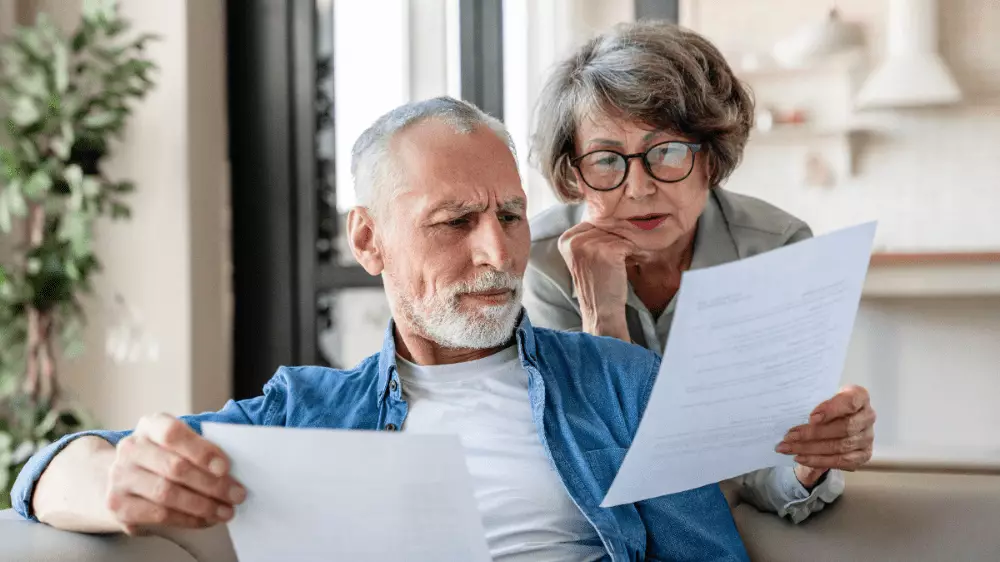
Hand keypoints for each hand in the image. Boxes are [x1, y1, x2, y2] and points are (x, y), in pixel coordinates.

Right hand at [106, 413, 245, 533]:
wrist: (125, 478)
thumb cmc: (164, 457)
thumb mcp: (179, 443)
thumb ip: (200, 449)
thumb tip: (231, 470)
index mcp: (150, 426)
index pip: (173, 433)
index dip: (201, 450)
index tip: (225, 467)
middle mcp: (130, 448)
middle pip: (175, 467)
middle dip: (212, 484)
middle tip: (237, 494)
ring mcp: (120, 477)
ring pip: (167, 494)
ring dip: (203, 505)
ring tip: (226, 511)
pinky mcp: (118, 505)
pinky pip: (158, 514)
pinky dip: (188, 519)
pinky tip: (206, 519)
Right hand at [558, 221, 634, 338]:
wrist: (601, 310)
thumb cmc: (597, 285)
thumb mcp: (584, 257)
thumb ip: (590, 236)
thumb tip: (613, 214)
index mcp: (566, 239)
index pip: (594, 222)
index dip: (607, 233)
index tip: (611, 249)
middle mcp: (574, 240)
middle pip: (607, 226)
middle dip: (620, 238)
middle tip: (625, 254)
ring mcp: (589, 245)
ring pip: (620, 233)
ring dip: (629, 245)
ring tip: (628, 260)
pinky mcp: (607, 251)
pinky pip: (629, 242)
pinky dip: (636, 252)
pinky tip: (632, 263)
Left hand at [776, 385, 875, 487]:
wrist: (835, 420)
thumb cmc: (825, 406)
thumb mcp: (819, 398)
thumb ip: (813, 403)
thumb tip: (795, 416)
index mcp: (859, 396)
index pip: (849, 401)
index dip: (831, 410)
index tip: (810, 417)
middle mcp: (868, 416)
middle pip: (843, 428)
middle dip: (813, 434)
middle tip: (789, 436)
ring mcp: (868, 437)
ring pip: (840, 446)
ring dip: (811, 449)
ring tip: (789, 448)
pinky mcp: (864, 454)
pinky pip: (841, 461)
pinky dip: (819, 460)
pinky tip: (801, 458)